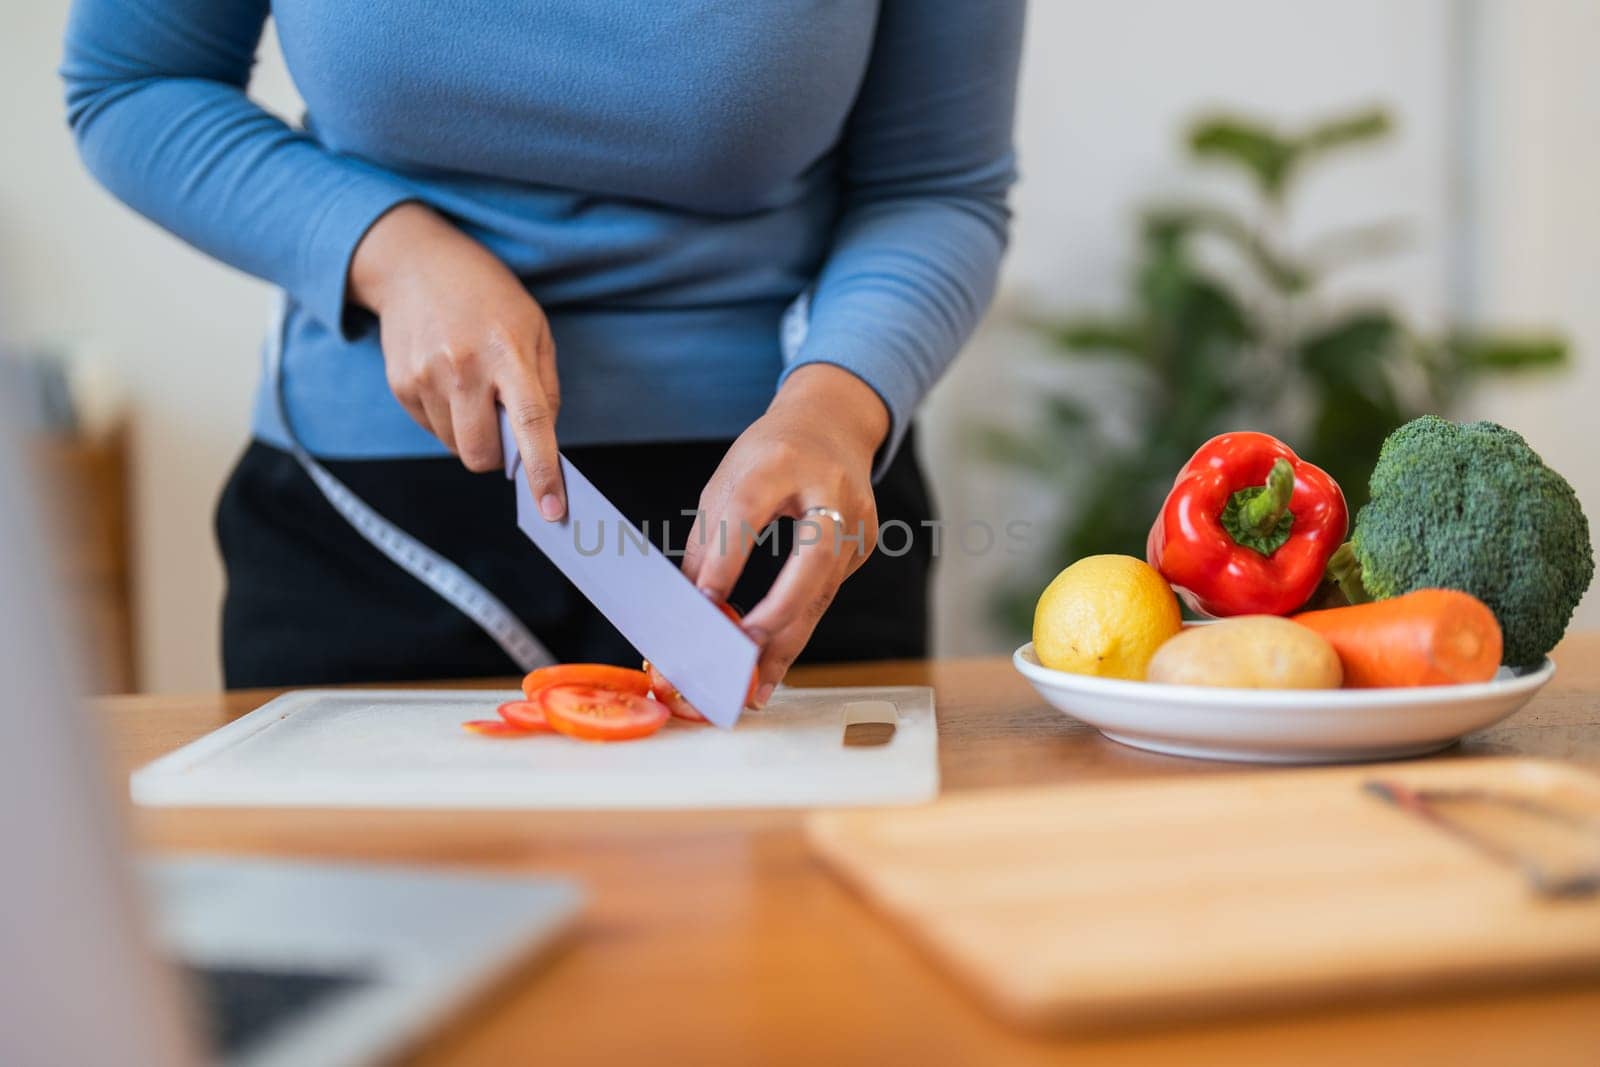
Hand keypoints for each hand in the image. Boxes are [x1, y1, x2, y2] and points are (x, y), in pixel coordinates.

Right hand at [349, 202, 565, 517]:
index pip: (530, 424)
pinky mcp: (400, 385)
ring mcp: (425, 378)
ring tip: (474, 390)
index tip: (552, 509)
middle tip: (505, 429)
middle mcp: (463, 367)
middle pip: (481, 454)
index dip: (542, 473)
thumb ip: (544, 389)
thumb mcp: (534, 329)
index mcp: (508, 352)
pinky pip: (433, 430)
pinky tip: (449, 381)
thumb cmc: (488, 297)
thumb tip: (543, 446)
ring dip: (472, 435)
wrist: (414, 264)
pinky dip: (448, 419)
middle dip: (499, 458)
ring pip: (456, 448)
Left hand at [682, 364, 889, 706]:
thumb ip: (709, 545)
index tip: (705, 606)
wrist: (832, 424)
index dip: (726, 562)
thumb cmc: (769, 456)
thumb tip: (691, 611)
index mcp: (778, 462)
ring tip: (755, 685)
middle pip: (814, 557)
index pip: (748, 513)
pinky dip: (797, 628)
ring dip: (787, 641)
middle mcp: (828, 489)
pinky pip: (826, 595)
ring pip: (823, 590)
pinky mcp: (864, 545)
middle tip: (745, 653)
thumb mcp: (727, 482)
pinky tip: (773, 662)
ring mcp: (856, 519)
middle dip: (779, 611)